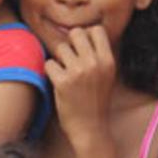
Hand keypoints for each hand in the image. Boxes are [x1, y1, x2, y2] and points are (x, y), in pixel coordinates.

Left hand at [45, 26, 118, 142]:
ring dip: (59, 59)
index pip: (96, 30)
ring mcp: (78, 72)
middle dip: (70, 44)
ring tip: (65, 73)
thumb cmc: (96, 100)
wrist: (90, 128)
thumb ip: (99, 55)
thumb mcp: (107, 75)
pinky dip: (50, 71)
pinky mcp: (63, 82)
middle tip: (70, 59)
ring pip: (60, 48)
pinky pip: (49, 63)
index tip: (83, 48)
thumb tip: (84, 33)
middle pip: (76, 33)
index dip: (86, 36)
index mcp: (108, 61)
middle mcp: (94, 63)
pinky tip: (58, 81)